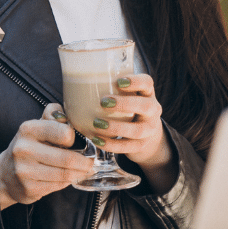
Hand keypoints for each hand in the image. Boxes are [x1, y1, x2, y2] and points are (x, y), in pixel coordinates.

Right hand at [0, 103, 92, 209]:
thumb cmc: (28, 146)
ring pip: (65, 174)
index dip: (76, 139)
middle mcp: (24, 149)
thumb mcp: (37, 126)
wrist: (6, 173)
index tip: (81, 142)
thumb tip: (70, 113)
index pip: (64, 133)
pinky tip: (69, 178)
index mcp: (28, 129)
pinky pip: (58, 186)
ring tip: (83, 170)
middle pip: (67, 158)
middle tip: (91, 162)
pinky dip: (68, 182)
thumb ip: (53, 115)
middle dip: (85, 162)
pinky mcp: (29, 188)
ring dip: (79, 173)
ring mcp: (25, 171)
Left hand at [88, 74, 176, 190]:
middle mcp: (152, 111)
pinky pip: (127, 147)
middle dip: (125, 103)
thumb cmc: (129, 111)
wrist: (147, 138)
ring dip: (116, 127)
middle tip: (104, 102)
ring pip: (137, 130)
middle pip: (146, 106)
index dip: (136, 81)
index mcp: (147, 94)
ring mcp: (149, 130)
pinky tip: (97, 140)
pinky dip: (111, 144)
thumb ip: (109, 89)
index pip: (147, 83)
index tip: (119, 81)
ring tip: (97, 123)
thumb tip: (74, 82)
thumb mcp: (127, 97)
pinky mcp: (141, 146)